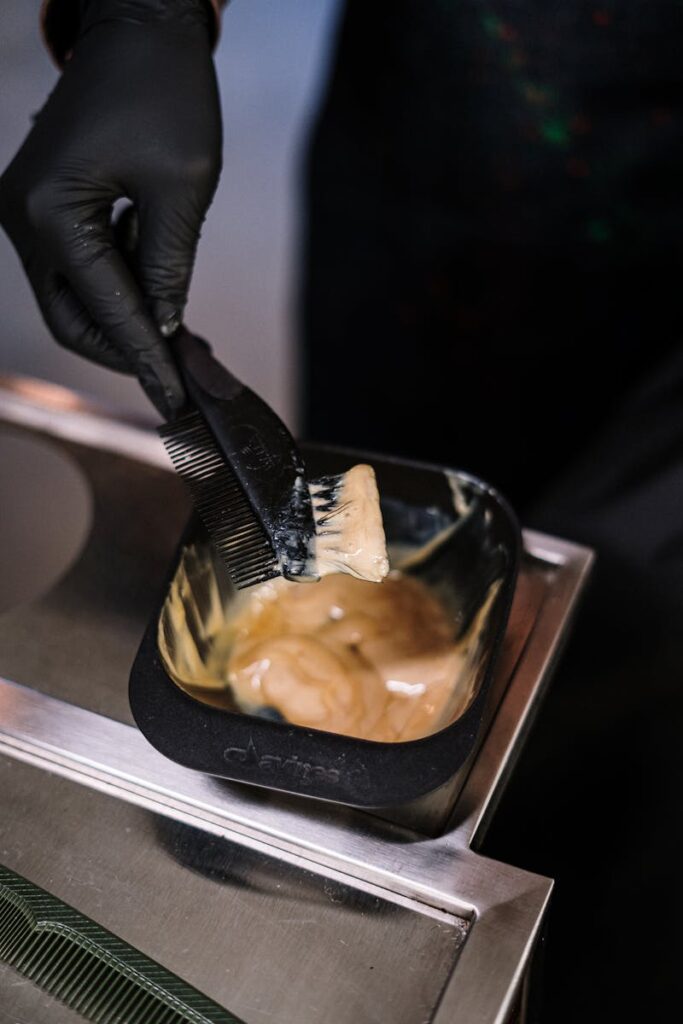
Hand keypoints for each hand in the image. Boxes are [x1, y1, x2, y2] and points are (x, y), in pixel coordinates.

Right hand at [0, 0, 221, 416]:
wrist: (139, 26)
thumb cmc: (164, 91)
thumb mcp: (182, 189)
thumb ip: (167, 268)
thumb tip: (163, 329)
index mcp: (50, 213)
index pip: (104, 311)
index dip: (145, 360)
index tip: (178, 400)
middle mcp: (22, 217)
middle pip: (70, 318)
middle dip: (125, 348)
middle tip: (178, 369)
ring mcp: (24, 210)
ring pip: (71, 298)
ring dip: (122, 316)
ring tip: (176, 323)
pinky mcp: (40, 203)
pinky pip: (74, 266)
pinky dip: (114, 284)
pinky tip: (152, 277)